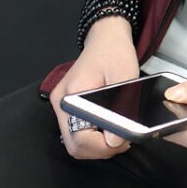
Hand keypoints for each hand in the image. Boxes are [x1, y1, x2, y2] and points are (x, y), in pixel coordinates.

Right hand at [49, 16, 139, 158]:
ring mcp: (61, 105)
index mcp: (72, 95)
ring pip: (74, 142)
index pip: (79, 138)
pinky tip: (108, 129)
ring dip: (96, 146)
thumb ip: (121, 109)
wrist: (106, 37)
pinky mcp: (67, 105)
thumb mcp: (125, 77)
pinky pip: (75, 132)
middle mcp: (61, 102)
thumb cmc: (115, 53)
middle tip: (122, 141)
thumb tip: (115, 141)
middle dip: (100, 150)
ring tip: (118, 135)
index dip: (102, 147)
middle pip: (74, 145)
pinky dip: (92, 138)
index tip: (123, 141)